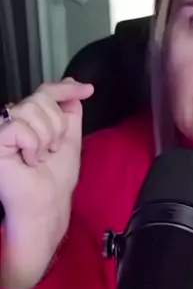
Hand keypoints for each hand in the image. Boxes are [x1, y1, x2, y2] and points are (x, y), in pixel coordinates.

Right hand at [0, 78, 93, 288]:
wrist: (48, 203)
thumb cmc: (55, 178)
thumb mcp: (69, 138)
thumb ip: (69, 112)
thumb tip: (74, 86)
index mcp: (29, 119)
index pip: (45, 91)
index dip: (66, 87)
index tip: (89, 89)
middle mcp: (13, 120)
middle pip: (41, 98)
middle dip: (57, 126)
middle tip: (52, 150)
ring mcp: (3, 129)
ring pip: (32, 110)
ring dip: (46, 138)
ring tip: (39, 157)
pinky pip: (21, 127)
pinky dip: (33, 145)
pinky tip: (28, 161)